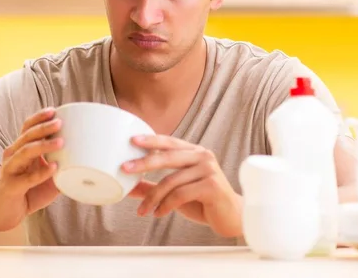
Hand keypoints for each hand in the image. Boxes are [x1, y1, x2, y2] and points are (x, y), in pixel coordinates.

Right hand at [0, 107, 63, 231]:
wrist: (4, 214)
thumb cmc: (27, 191)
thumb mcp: (47, 176)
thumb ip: (62, 167)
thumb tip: (86, 159)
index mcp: (21, 149)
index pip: (27, 128)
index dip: (38, 118)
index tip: (54, 110)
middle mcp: (13, 156)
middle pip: (26, 136)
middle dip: (43, 128)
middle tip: (59, 122)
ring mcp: (10, 170)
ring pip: (24, 153)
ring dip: (43, 146)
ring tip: (60, 142)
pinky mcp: (11, 187)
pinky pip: (26, 179)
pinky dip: (40, 173)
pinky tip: (53, 168)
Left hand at [123, 135, 242, 237]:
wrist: (232, 217)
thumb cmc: (204, 202)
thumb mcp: (176, 192)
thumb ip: (154, 187)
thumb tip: (129, 187)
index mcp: (195, 152)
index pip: (170, 142)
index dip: (151, 140)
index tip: (133, 140)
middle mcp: (203, 156)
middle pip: (168, 157)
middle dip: (144, 163)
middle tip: (125, 168)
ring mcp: (209, 170)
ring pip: (172, 180)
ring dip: (153, 197)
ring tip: (143, 210)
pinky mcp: (212, 186)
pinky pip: (181, 194)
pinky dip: (166, 205)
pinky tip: (158, 213)